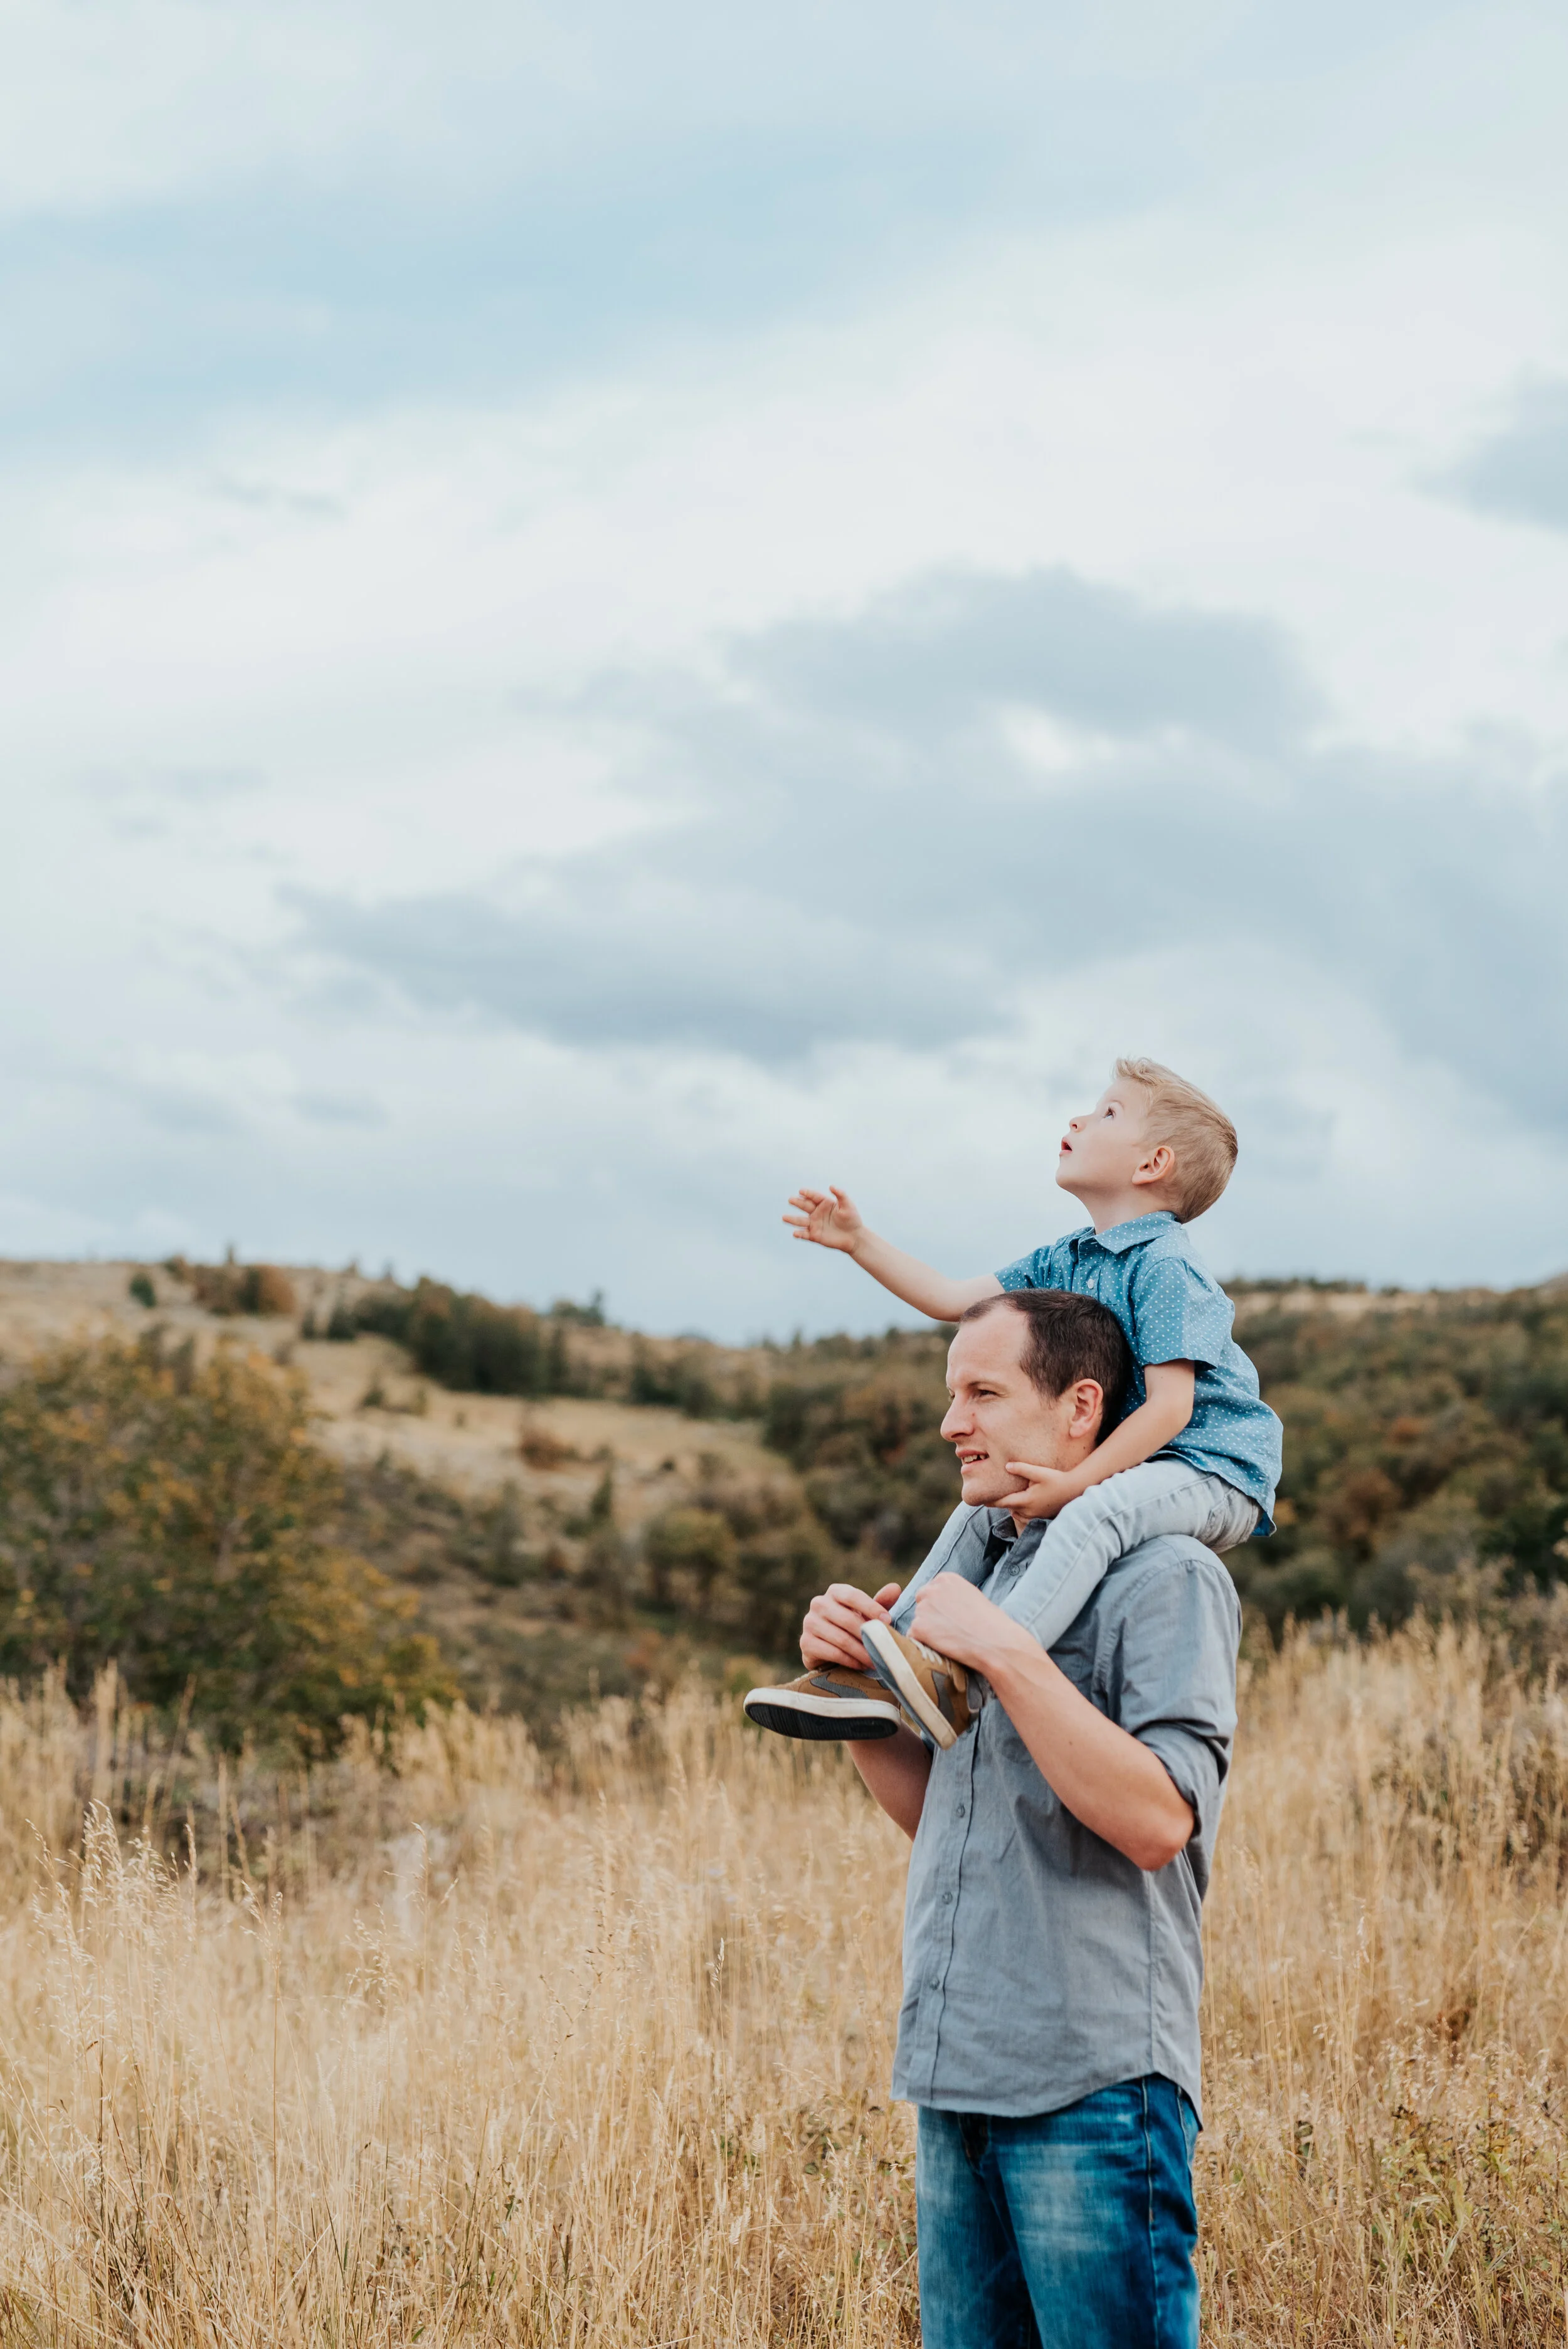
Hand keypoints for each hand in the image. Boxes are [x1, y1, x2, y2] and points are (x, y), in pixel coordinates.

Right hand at [783, 1185, 864, 1253]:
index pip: (814, 1197)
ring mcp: (815, 1224)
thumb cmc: (852, 1219)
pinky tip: (795, 1233)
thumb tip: (831, 1186)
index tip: (801, 1191)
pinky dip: (799, 1234)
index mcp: (825, 1203)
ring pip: (801, 1221)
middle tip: (790, 1200)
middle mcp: (817, 1213)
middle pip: (805, 1206)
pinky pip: (805, 1234)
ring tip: (784, 1217)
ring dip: (792, 1219)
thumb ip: (841, 1195)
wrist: (854, 1237)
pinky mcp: (815, 1236)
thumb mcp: (848, 1205)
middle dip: (797, 1203)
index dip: (808, 1193)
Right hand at [801, 1580, 900, 1671]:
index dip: (871, 1607)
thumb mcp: (866, 1614)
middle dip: (868, 1636)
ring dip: (862, 1652)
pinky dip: (850, 1661)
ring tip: (876, 1660)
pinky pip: (832, 1652)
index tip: (888, 1621)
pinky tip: (861, 1666)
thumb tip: (895, 1588)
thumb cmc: (852, 1626)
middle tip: (885, 1648)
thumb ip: (880, 1602)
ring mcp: (809, 1623)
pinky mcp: (805, 1643)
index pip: (852, 1596)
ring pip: (841, 1639)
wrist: (827, 1649)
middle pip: (847, 1619)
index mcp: (834, 1592)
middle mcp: (818, 1604)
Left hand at [909, 1572, 1032, 1673]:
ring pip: (917, 1621)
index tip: (951, 1618)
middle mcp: (931, 1589)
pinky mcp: (918, 1627)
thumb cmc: (992, 1623)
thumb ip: (954, 1596)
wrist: (996, 1642)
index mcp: (946, 1578)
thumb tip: (943, 1608)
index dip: (940, 1607)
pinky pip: (913, 1638)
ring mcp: (923, 1608)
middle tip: (947, 1631)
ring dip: (927, 1632)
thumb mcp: (973, 1597)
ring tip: (949, 1641)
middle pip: (921, 1603)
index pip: (931, 1590)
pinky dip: (924, 1645)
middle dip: (930, 1616)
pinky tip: (942, 1648)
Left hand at [998, 1461, 1082, 1519]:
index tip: (981, 1499)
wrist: (1075, 1489)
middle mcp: (1029, 1511)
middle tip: (991, 1497)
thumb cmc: (1057, 1479)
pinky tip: (1023, 1503)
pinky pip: (1026, 1516)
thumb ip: (1022, 1469)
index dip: (991, 1501)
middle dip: (1002, 1503)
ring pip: (1017, 1514)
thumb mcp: (1039, 1472)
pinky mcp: (1042, 1516)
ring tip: (1007, 1499)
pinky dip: (1021, 1511)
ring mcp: (1036, 1516)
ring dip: (1012, 1507)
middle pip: (1009, 1508)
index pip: (1003, 1503)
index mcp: (1026, 1501)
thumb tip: (1006, 1466)